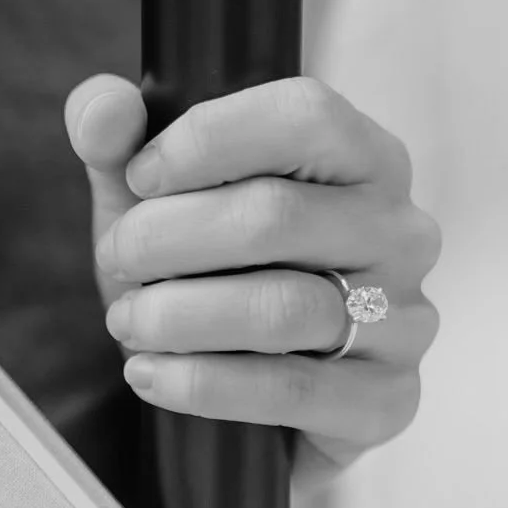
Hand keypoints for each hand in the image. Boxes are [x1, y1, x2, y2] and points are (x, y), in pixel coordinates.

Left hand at [65, 73, 440, 481]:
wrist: (236, 391)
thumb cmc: (206, 273)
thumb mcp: (156, 200)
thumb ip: (120, 142)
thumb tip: (102, 108)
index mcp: (364, 157)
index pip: (305, 115)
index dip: (207, 140)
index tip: (139, 176)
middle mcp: (401, 230)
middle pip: (277, 215)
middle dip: (168, 237)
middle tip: (117, 258)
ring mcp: (406, 319)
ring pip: (282, 308)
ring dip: (178, 315)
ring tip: (126, 322)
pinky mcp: (388, 400)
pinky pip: (289, 390)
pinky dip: (201, 383)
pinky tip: (150, 374)